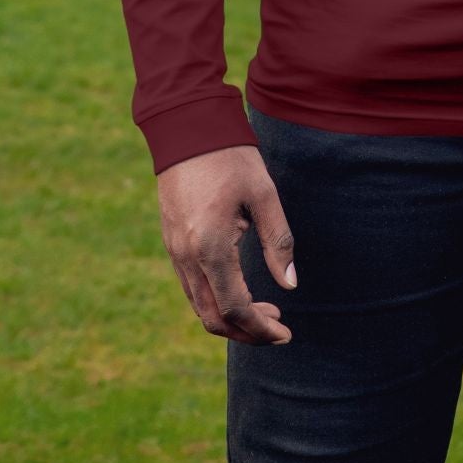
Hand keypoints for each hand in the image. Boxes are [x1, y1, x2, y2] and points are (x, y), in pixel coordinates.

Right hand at [156, 143, 297, 345]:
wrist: (187, 129)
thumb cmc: (230, 157)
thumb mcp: (263, 194)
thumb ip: (278, 241)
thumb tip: (291, 285)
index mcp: (210, 246)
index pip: (236, 307)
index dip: (261, 328)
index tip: (286, 333)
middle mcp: (187, 256)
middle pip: (213, 317)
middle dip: (247, 331)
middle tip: (278, 327)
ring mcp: (175, 251)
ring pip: (200, 306)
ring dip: (231, 318)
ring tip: (266, 311)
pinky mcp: (172, 242)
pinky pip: (192, 287)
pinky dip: (216, 299)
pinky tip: (240, 289)